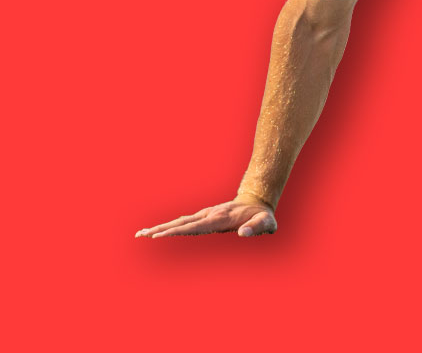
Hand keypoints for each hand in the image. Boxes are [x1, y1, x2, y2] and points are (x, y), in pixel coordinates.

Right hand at [134, 196, 276, 237]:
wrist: (258, 200)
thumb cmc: (262, 216)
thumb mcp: (266, 223)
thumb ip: (257, 228)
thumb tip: (243, 234)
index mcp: (219, 219)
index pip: (194, 227)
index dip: (176, 231)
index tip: (159, 234)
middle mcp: (210, 215)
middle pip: (182, 223)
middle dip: (162, 229)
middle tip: (141, 234)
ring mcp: (207, 214)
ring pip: (181, 221)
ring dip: (162, 227)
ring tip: (142, 233)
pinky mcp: (206, 216)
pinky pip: (186, 222)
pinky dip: (172, 226)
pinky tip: (161, 230)